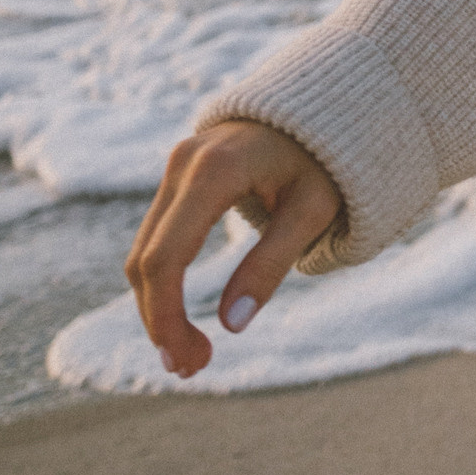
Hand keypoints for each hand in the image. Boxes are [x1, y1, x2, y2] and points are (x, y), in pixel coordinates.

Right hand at [126, 119, 338, 378]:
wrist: (329, 105)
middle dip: (161, 320)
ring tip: (192, 353)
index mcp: (214, 169)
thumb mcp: (313, 210)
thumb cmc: (329, 159)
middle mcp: (183, 163)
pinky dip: (165, 280)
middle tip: (192, 368)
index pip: (167, 256)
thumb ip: (272, 263)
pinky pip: (159, 236)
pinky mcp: (180, 176)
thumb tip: (232, 324)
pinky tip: (183, 315)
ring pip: (146, 250)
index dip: (166, 315)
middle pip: (147, 259)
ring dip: (159, 306)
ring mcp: (177, 166)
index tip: (185, 360)